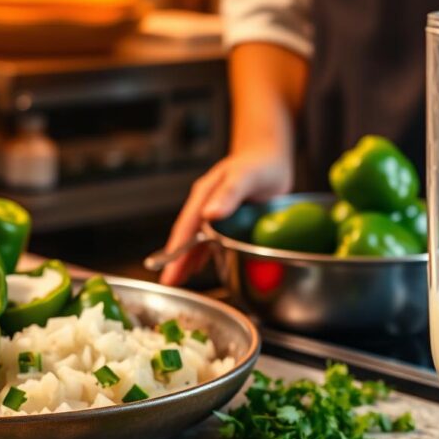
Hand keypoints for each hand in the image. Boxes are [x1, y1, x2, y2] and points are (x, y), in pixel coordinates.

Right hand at [159, 147, 292, 285]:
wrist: (270, 156)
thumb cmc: (259, 163)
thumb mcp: (246, 175)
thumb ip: (229, 193)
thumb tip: (210, 214)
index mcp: (204, 195)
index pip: (186, 227)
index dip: (176, 250)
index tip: (169, 269)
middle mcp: (205, 205)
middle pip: (186, 236)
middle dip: (176, 260)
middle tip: (169, 282)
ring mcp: (214, 213)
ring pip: (196, 240)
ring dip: (186, 260)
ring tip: (178, 280)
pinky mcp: (225, 220)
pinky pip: (209, 240)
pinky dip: (202, 254)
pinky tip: (198, 267)